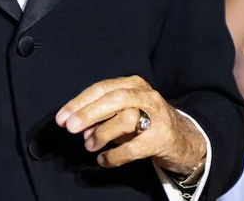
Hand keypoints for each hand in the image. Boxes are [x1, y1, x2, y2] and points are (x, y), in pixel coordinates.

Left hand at [56, 76, 205, 174]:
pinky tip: (104, 161)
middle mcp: (146, 95)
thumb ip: (101, 117)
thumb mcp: (123, 113)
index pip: (102, 88)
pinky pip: (133, 148)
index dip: (79, 102)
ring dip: (102, 134)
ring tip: (89, 146)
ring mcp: (156, 115)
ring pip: (125, 119)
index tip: (61, 118)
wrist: (182, 138)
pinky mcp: (162, 138)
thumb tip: (77, 126)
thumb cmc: (145, 122)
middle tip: (69, 128)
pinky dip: (114, 156)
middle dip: (88, 113)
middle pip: (114, 98)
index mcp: (133, 84)